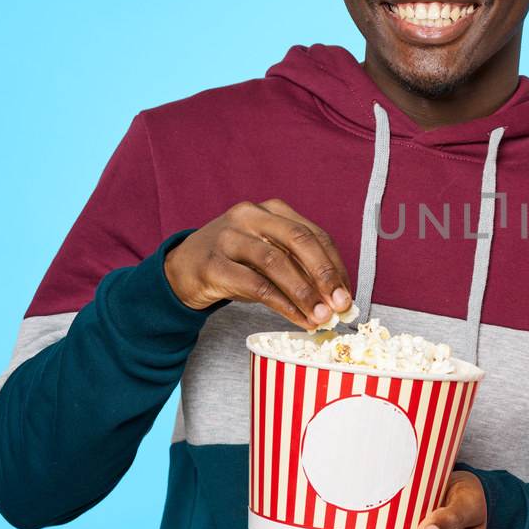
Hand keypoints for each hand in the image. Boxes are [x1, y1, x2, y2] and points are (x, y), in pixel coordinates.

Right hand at [163, 199, 350, 328]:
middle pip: (299, 240)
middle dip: (325, 274)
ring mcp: (228, 237)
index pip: (314, 234)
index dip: (335, 265)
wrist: (181, 271)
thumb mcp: (269, 258)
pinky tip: (297, 318)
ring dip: (304, 294)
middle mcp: (250, 216)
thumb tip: (337, 298)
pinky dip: (282, 304)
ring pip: (276, 263)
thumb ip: (299, 270)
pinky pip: (255, 285)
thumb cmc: (235, 264)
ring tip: (321, 317)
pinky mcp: (212, 264)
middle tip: (341, 304)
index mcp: (271, 210)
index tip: (347, 293)